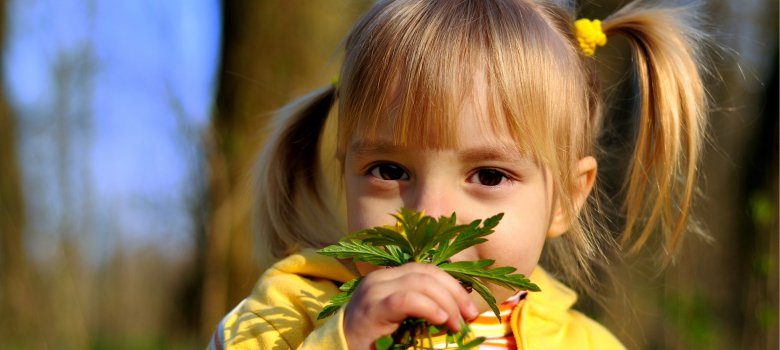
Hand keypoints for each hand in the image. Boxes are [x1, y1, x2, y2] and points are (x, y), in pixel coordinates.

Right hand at [343, 263, 478, 349]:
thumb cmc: (372, 340)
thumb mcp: (400, 319)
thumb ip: (420, 307)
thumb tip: (458, 312)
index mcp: (389, 277)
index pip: (427, 270)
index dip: (453, 286)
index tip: (470, 309)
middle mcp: (381, 278)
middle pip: (427, 272)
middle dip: (454, 293)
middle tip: (469, 317)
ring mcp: (375, 290)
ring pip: (421, 282)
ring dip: (446, 303)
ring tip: (455, 325)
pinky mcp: (373, 307)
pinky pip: (407, 299)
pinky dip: (429, 307)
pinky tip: (440, 320)